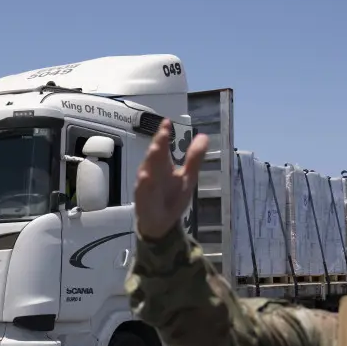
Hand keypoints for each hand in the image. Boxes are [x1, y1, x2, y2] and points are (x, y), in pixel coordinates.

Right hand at [133, 118, 207, 239]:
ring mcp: (146, 186)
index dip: (164, 135)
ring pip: (146, 172)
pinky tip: (145, 177)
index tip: (167, 122)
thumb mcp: (188, 177)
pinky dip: (144, 185)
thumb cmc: (172, 196)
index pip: (163, 147)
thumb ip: (194, 158)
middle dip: (158, 144)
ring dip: (150, 161)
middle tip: (162, 132)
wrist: (161, 223)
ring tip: (154, 150)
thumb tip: (204, 136)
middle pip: (154, 156)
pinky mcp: (144, 201)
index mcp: (163, 165)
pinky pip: (142, 192)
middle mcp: (152, 173)